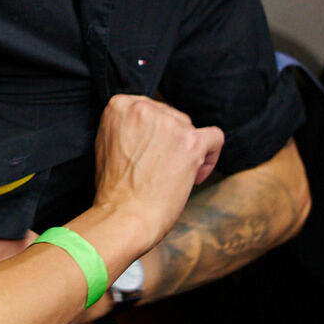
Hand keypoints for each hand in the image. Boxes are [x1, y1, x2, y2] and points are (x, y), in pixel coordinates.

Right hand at [92, 94, 223, 248]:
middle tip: (162, 170)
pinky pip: (215, 138)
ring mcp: (169, 123)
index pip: (149, 109)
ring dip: (188, 152)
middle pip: (172, 117)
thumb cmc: (114, 191)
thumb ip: (127, 127)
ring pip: (191, 128)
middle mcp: (144, 108)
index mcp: (119, 105)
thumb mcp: (108, 144)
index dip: (153, 134)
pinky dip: (211, 157)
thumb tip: (151, 127)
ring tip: (174, 178)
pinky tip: (197, 174)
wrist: (123, 218)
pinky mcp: (191, 142)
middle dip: (171, 142)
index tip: (151, 154)